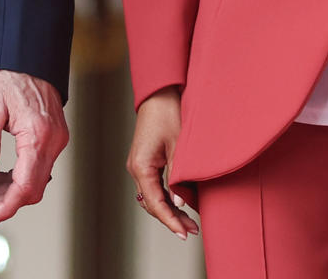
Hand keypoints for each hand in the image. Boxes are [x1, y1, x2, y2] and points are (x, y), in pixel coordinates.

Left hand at [0, 70, 68, 225]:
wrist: (26, 56)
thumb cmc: (8, 76)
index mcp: (38, 135)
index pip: (25, 186)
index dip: (7, 206)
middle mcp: (53, 141)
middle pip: (32, 188)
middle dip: (3, 201)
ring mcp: (55, 139)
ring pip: (35, 180)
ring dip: (8, 190)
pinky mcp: (52, 137)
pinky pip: (37, 166)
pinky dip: (17, 176)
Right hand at [126, 87, 196, 239]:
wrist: (159, 94)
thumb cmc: (168, 114)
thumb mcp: (178, 147)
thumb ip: (178, 176)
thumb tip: (179, 203)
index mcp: (141, 166)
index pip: (155, 203)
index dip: (170, 221)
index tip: (183, 233)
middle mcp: (135, 168)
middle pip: (151, 204)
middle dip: (171, 218)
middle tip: (192, 230)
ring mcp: (138, 165)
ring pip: (151, 197)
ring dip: (168, 209)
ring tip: (188, 221)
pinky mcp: (144, 161)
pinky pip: (152, 187)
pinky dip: (164, 198)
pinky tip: (178, 203)